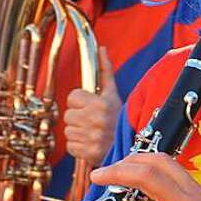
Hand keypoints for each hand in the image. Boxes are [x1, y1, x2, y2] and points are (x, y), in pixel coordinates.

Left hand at [64, 48, 120, 166]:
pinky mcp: (85, 152)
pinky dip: (78, 145)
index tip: (90, 106)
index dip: (80, 102)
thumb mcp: (114, 94)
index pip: (72, 97)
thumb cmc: (121, 120)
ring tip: (93, 132)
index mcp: (100, 103)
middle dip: (78, 117)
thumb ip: (105, 71)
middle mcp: (93, 120)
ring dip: (78, 132)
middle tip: (92, 120)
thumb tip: (101, 48)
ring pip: (68, 130)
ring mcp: (89, 137)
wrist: (132, 148)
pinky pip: (70, 145)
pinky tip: (90, 143)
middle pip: (68, 114)